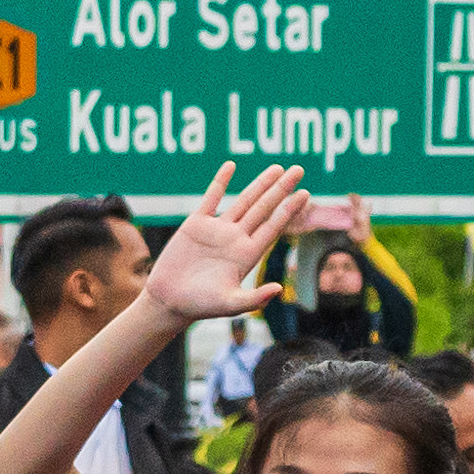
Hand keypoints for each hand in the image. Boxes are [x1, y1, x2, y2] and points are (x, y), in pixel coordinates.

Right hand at [142, 167, 312, 327]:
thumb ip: (254, 298)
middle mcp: (236, 239)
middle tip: (298, 169)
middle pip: (264, 208)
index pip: (274, 226)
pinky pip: (211, 198)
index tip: (305, 193)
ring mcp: (217, 230)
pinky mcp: (196, 224)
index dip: (289, 209)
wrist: (168, 301)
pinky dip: (220, 181)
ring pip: (243, 201)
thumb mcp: (229, 305)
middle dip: (281, 189)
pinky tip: (231, 166)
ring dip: (260, 184)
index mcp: (247, 255)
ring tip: (277, 168)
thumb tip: (277, 289)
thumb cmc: (199, 306)